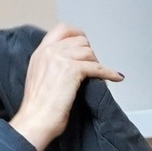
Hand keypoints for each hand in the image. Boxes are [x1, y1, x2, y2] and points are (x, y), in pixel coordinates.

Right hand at [10, 25, 122, 150]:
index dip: (78, 35)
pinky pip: (97, 67)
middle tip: (92, 67)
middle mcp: (49, 51)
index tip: (86, 45)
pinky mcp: (72, 70)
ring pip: (88, 52)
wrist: (35, 121)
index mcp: (40, 52)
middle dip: (89, 53)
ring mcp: (60, 59)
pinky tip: (116, 77)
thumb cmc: (37, 109)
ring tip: (99, 76)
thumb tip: (69, 66)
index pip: (62, 29)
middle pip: (79, 40)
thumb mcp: (39, 78)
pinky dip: (109, 72)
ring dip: (97, 63)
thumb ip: (50, 66)